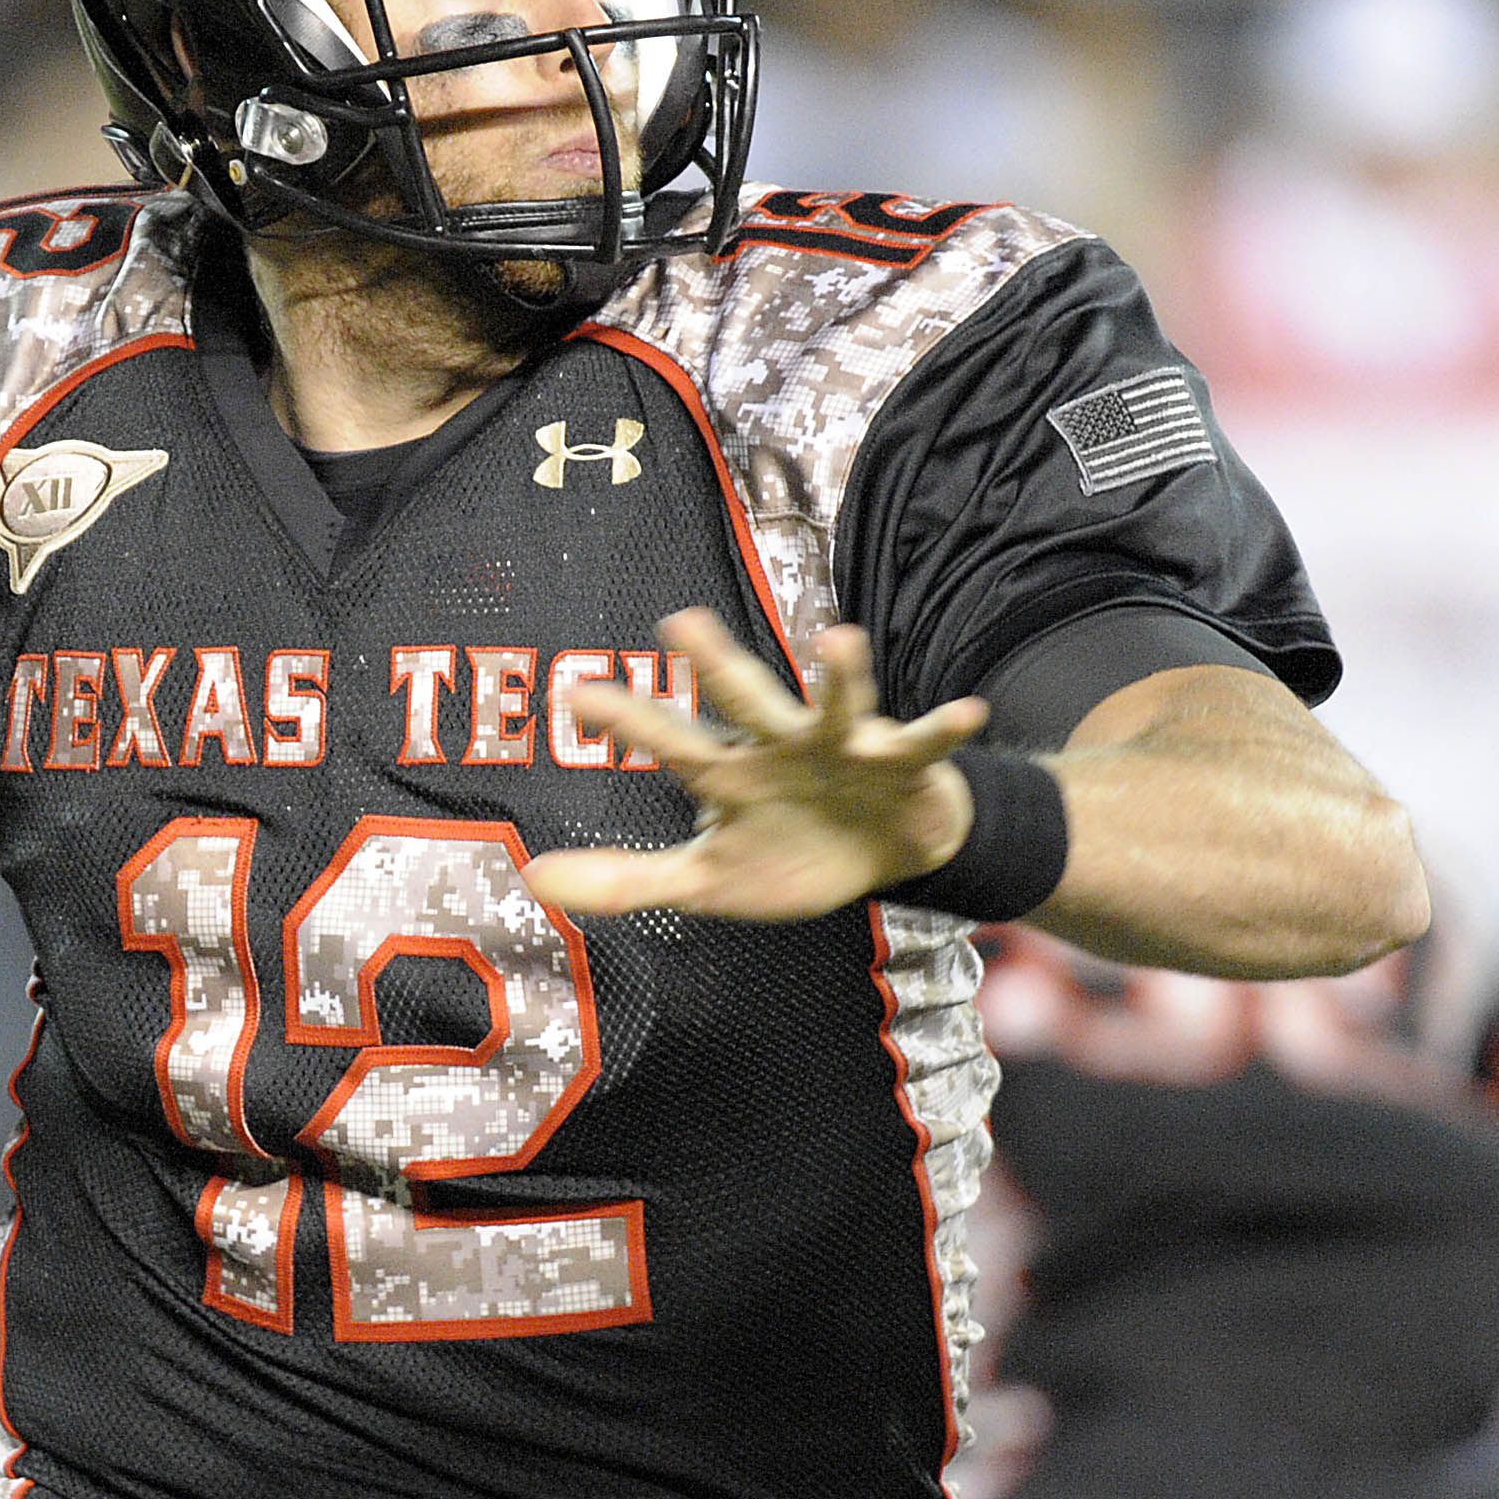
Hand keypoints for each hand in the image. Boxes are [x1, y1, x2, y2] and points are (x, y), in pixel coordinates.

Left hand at [523, 609, 987, 922]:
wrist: (884, 854)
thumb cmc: (790, 853)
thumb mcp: (706, 880)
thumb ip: (624, 880)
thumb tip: (531, 880)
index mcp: (730, 774)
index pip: (671, 744)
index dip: (629, 722)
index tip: (576, 695)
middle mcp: (781, 746)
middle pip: (744, 702)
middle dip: (717, 665)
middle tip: (679, 618)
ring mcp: (845, 749)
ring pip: (839, 704)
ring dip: (841, 675)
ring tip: (838, 638)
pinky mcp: (904, 764)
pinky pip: (928, 743)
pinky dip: (945, 728)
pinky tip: (967, 712)